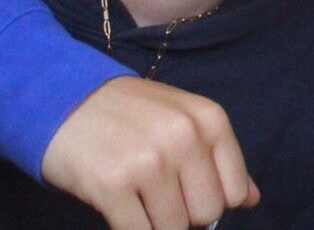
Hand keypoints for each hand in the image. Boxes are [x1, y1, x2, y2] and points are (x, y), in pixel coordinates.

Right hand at [41, 77, 258, 229]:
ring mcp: (149, 162)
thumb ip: (219, 158)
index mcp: (209, 119)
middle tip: (156, 194)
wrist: (62, 98)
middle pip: (206, 214)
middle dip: (183, 214)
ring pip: (173, 228)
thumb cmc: (128, 113)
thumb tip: (251, 199)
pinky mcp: (113, 185)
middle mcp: (184, 137)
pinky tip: (119, 209)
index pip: (234, 191)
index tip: (186, 191)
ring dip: (153, 222)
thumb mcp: (182, 118)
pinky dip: (131, 229)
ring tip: (134, 196)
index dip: (211, 199)